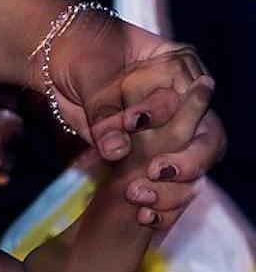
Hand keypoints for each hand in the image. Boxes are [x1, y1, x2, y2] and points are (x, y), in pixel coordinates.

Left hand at [45, 12, 224, 219]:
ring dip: (172, 191)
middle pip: (209, 140)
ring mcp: (170, 133)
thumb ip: (105, 111)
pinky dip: (161, 205)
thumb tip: (117, 151)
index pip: (195, 99)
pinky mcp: (151, 156)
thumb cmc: (82, 54)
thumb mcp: (92, 75)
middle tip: (153, 171)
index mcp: (181, 69)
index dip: (167, 114)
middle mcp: (184, 103)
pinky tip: (143, 217)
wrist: (62, 65)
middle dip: (187, 163)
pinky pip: (170, 187)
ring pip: (194, 171)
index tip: (131, 122)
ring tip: (138, 200)